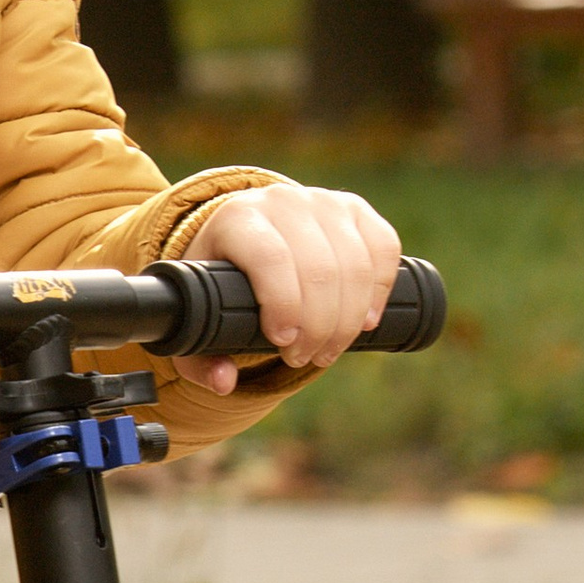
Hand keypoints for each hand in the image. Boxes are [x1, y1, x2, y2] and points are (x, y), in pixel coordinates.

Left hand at [176, 182, 400, 392]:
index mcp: (237, 218)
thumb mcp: (200, 315)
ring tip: (330, 349)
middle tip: (305, 358)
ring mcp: (322, 201)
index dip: (284, 305)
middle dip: (319, 327)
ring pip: (355, 264)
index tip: (284, 342)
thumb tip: (224, 382)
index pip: (270, 257)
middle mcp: (281, 201)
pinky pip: (383, 247)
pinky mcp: (355, 208)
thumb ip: (201, 357)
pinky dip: (380, 290)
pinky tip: (365, 320)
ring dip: (348, 319)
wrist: (247, 234)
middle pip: (318, 269)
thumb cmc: (220, 280)